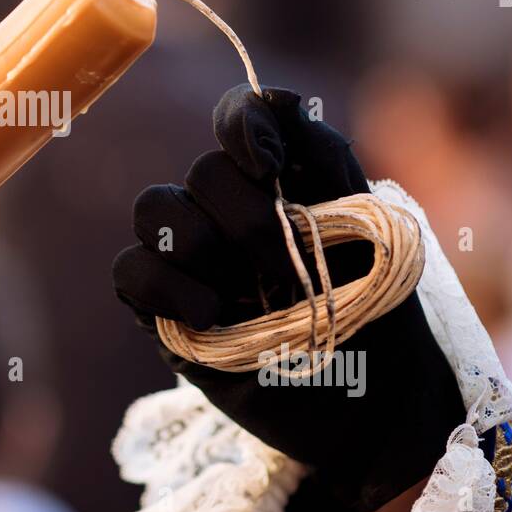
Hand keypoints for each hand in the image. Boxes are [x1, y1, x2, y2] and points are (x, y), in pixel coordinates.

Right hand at [112, 84, 464, 511]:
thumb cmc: (381, 319)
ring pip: (153, 209)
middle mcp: (228, 213)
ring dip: (201, 245)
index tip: (272, 167)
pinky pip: (130, 272)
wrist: (374, 413)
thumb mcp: (375, 229)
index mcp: (278, 183)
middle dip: (248, 220)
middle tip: (289, 272)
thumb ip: (327, 155)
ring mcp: (193, 262)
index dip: (243, 127)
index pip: (238, 117)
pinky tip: (212, 316)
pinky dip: (167, 287)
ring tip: (248, 296)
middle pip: (202, 172)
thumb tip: (275, 98)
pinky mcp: (166, 312)